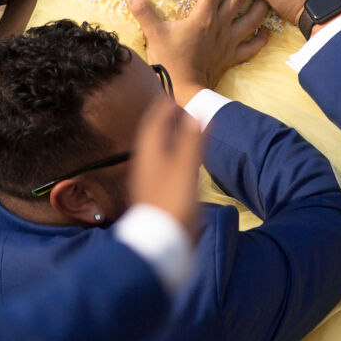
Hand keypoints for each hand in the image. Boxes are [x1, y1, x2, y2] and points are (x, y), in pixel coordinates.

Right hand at [126, 0, 268, 100]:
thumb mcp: (154, 33)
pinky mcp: (233, 56)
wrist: (186, 91)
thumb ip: (143, 10)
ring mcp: (230, 41)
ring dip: (261, 4)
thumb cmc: (170, 61)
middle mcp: (221, 24)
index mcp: (204, 15)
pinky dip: (261, 38)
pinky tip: (266, 30)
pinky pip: (253, 46)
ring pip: (253, 17)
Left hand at [126, 98, 202, 241]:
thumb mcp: (186, 167)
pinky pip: (162, 167)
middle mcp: (146, 163)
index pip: (154, 121)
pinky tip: (180, 165)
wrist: (161, 243)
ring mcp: (149, 180)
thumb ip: (191, 140)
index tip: (175, 98)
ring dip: (169, 138)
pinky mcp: (155, 194)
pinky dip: (172, 156)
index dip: (165, 108)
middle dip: (166, 122)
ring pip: (157, 151)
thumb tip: (194, 114)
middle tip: (179, 111)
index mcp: (150, 153)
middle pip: (154, 135)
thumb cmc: (173, 201)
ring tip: (182, 133)